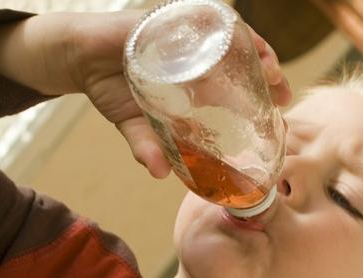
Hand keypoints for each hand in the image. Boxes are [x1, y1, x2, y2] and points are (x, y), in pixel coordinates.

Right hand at [66, 11, 291, 177]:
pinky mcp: (178, 18)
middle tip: (282, 96)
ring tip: (271, 70)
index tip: (280, 121)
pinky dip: (232, 29)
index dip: (261, 106)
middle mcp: (200, 62)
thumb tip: (159, 174)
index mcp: (196, 87)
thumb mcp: (134, 125)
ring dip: (258, 53)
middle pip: (246, 66)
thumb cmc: (112, 90)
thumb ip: (148, 147)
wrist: (80, 57)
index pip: (238, 94)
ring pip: (236, 42)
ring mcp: (191, 39)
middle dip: (269, 80)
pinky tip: (247, 40)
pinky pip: (211, 20)